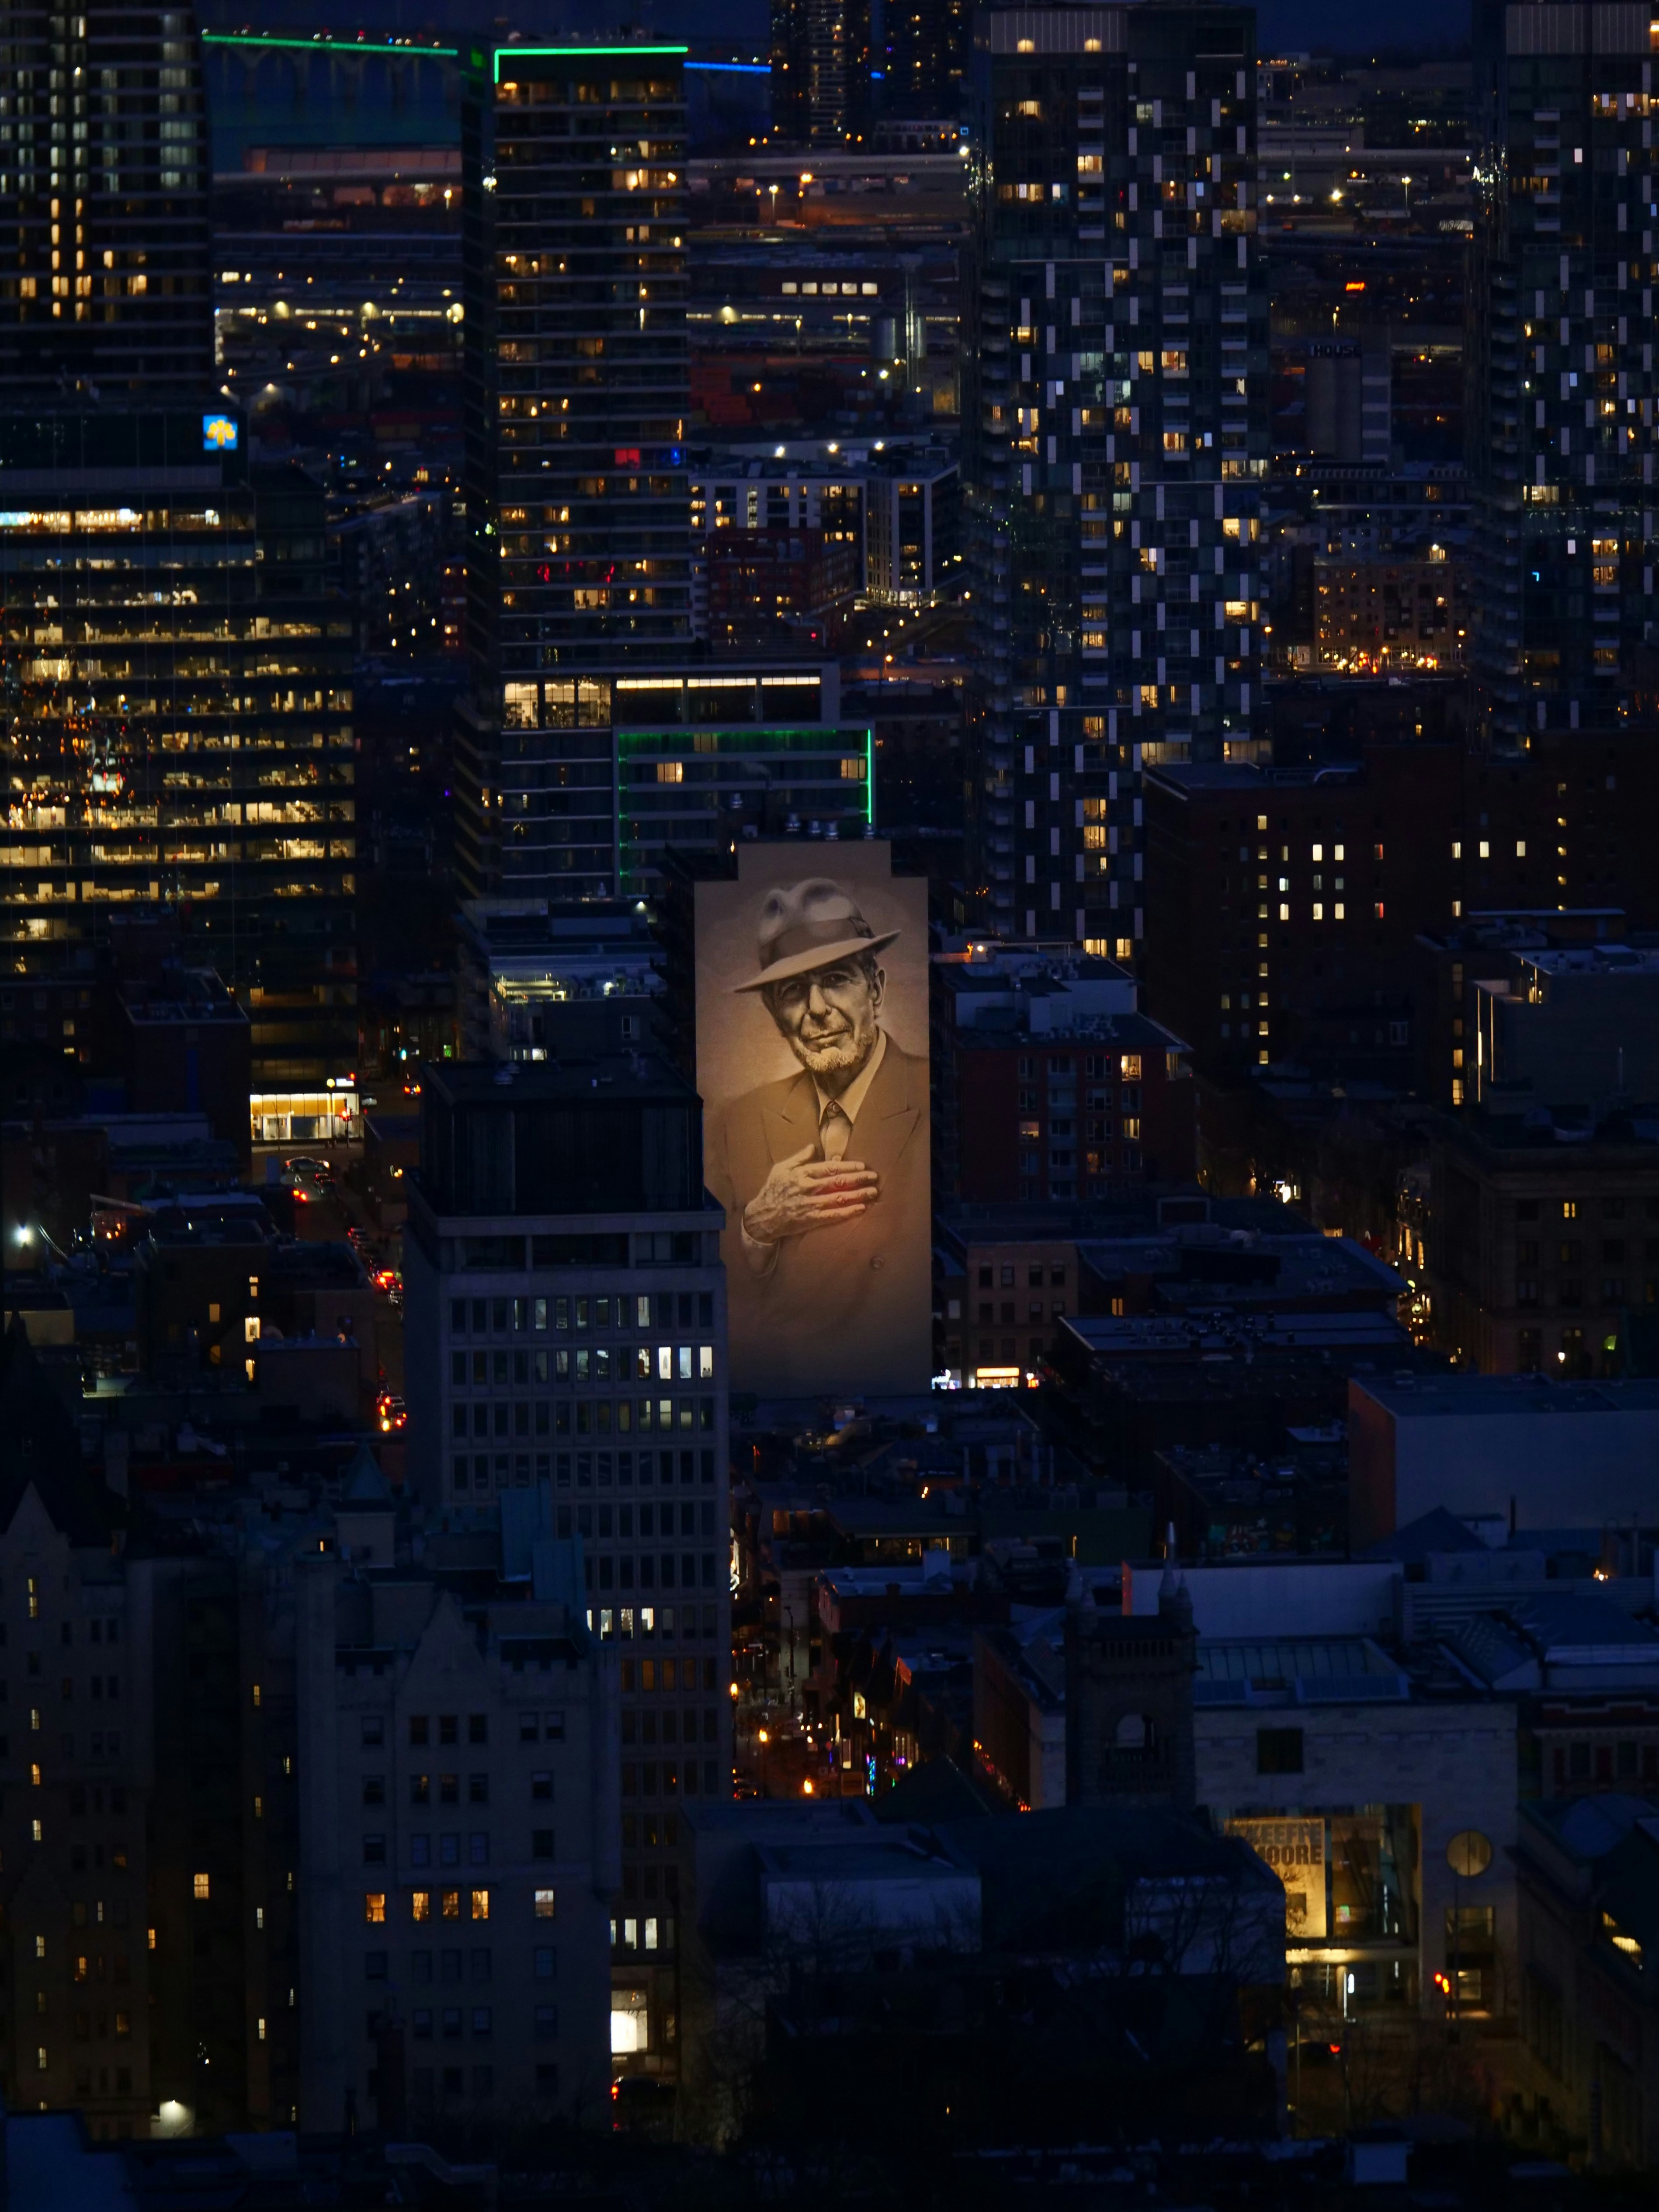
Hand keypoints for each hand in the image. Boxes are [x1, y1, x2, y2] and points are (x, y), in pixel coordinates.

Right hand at [742, 1143, 879, 1245]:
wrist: (763, 1216)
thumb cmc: (773, 1190)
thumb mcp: (781, 1168)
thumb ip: (798, 1158)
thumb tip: (812, 1146)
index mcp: (802, 1173)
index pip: (830, 1168)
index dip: (848, 1166)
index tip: (862, 1166)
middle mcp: (808, 1188)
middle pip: (838, 1182)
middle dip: (859, 1179)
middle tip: (874, 1177)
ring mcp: (810, 1204)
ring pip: (839, 1198)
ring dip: (858, 1195)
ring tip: (873, 1192)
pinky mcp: (811, 1219)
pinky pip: (833, 1215)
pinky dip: (848, 1212)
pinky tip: (861, 1208)